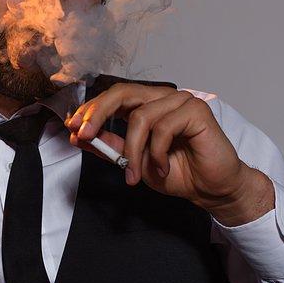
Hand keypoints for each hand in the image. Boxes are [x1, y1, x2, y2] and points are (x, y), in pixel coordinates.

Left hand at [66, 83, 273, 225]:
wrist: (211, 189)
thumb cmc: (179, 173)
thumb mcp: (135, 163)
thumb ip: (110, 148)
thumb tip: (81, 137)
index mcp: (148, 106)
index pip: (114, 97)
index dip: (91, 109)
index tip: (72, 127)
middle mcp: (163, 98)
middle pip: (122, 93)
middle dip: (97, 114)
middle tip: (83, 134)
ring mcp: (180, 102)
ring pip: (140, 117)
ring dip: (134, 151)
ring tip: (137, 174)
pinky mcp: (196, 111)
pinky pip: (163, 128)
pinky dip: (157, 153)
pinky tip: (162, 168)